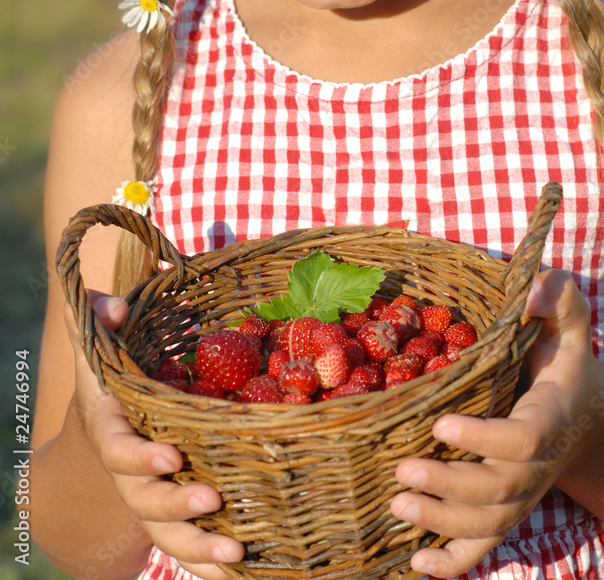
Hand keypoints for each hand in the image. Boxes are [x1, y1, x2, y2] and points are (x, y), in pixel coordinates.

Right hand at [64, 291, 244, 579]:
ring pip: (168, 533)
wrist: (110, 422)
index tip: (171, 455)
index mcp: (114, 429)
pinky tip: (243, 571)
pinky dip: (212, 566)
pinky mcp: (178, 513)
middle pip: (145, 500)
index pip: (118, 449)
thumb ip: (102, 318)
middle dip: (177, 504)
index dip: (140, 457)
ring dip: (199, 546)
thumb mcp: (106, 343)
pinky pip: (191, 546)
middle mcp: (131, 473)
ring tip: (235, 551)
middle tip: (212, 499)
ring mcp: (153, 498)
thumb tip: (114, 307)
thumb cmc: (116, 373)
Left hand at [390, 268, 599, 577]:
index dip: (484, 438)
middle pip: (498, 490)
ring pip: (489, 524)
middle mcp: (537, 465)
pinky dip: (452, 563)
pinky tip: (415, 565)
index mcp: (548, 417)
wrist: (580, 409)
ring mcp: (522, 493)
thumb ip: (557, 295)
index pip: (523, 440)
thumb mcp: (567, 318)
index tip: (440, 424)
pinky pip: (484, 547)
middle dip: (450, 486)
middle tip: (402, 471)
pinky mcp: (507, 509)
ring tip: (398, 507)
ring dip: (442, 523)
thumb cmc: (561, 356)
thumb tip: (531, 289)